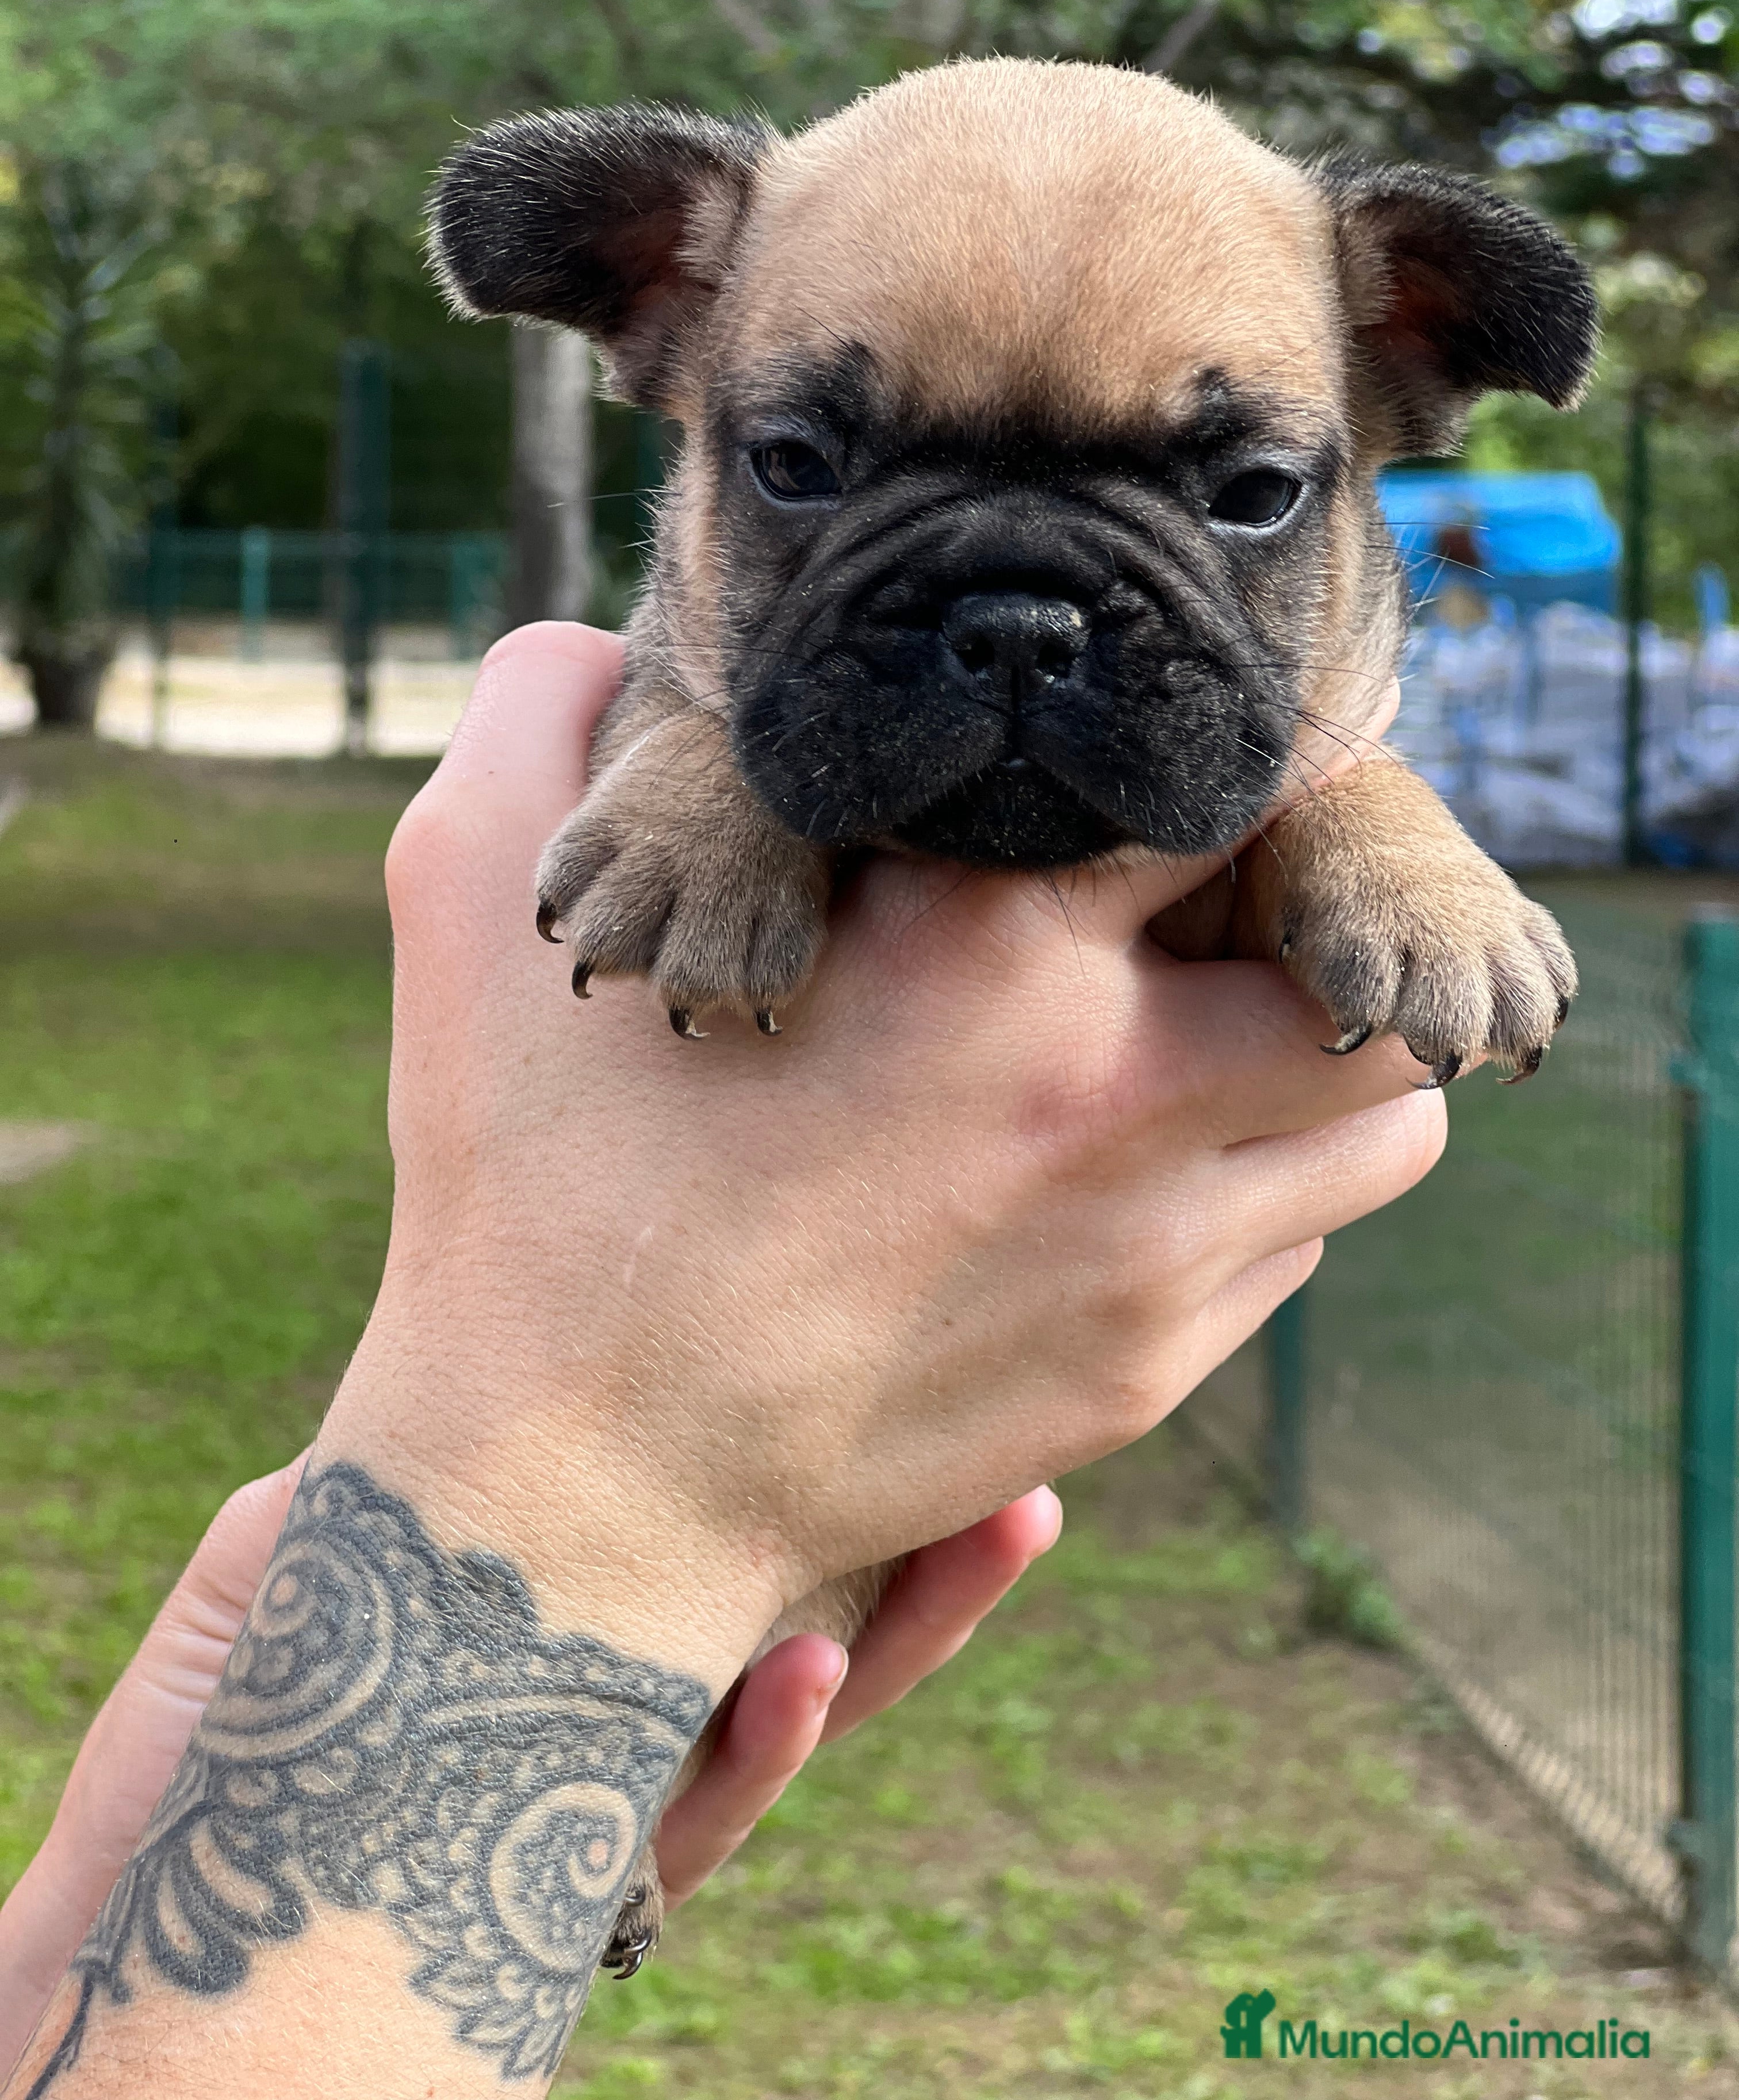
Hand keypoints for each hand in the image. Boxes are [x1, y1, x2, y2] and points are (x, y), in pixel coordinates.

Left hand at [0, 1462, 1057, 2081]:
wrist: (155, 1940)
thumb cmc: (214, 1741)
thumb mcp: (287, 1566)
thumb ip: (401, 1471)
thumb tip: (491, 1331)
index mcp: (573, 1617)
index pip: (726, 1523)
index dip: (831, 1460)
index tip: (920, 1366)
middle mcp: (611, 1706)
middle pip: (808, 1613)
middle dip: (923, 1550)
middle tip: (1023, 1468)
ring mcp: (608, 1803)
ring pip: (796, 1718)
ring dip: (897, 1635)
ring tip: (986, 1532)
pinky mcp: (575, 1898)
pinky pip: (695, 1825)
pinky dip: (757, 1748)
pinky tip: (804, 1676)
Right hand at [328, 622, 1438, 1685]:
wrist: (571, 1495)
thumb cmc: (524, 1194)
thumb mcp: (470, 900)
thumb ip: (539, 716)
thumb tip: (592, 634)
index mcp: (983, 950)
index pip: (1227, 780)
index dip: (1216, 746)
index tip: (1163, 757)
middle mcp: (1113, 1094)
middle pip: (1367, 960)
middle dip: (1324, 909)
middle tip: (1231, 898)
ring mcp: (1149, 1251)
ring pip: (1382, 1124)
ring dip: (1330, 1059)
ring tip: (1217, 1035)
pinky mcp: (1141, 1372)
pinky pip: (1296, 1249)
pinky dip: (1266, 1187)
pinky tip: (1149, 1171)